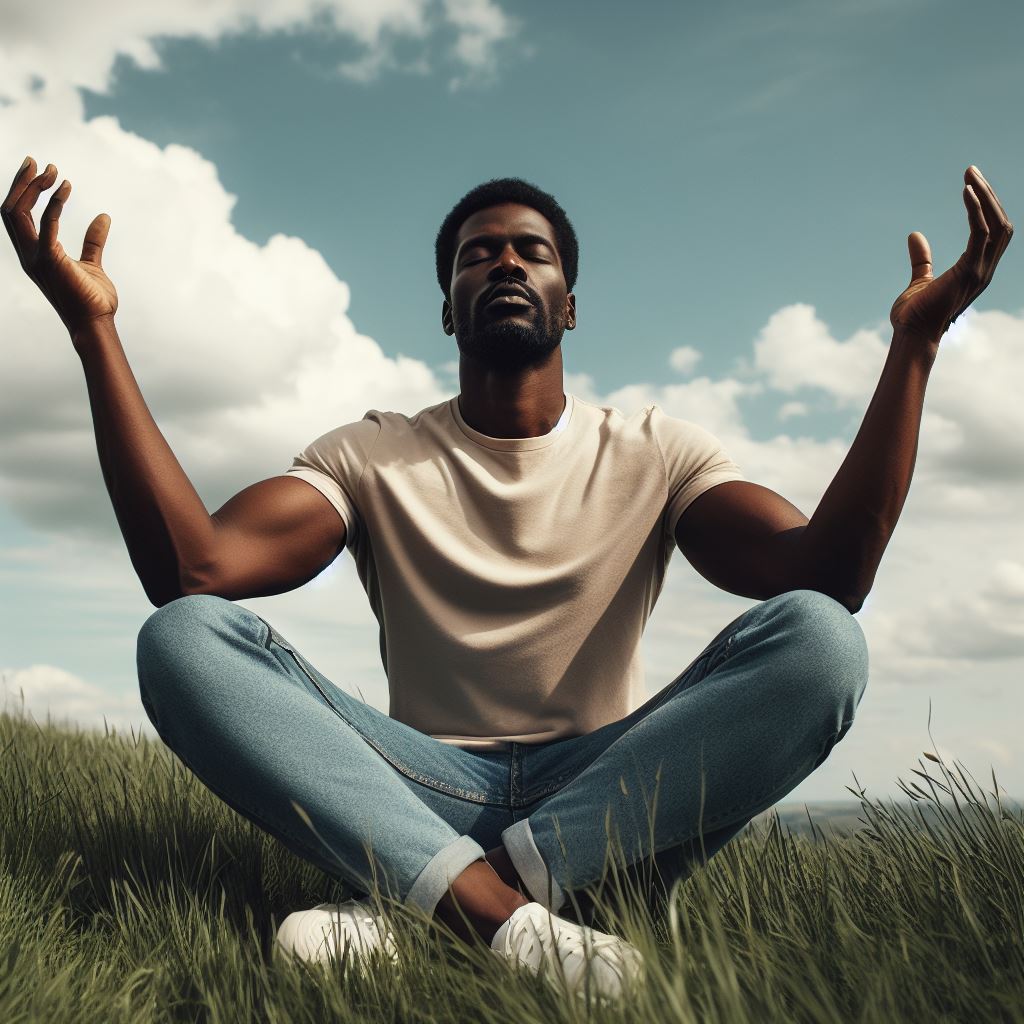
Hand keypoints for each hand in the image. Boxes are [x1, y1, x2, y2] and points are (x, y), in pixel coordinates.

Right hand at [2, 156, 117, 336]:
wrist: (97, 324)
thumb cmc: (94, 300)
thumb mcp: (93, 264)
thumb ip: (93, 240)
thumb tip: (103, 216)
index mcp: (33, 254)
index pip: (17, 216)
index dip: (23, 191)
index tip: (40, 170)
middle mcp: (28, 254)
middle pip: (11, 209)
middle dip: (23, 183)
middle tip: (40, 162)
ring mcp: (36, 258)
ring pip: (19, 213)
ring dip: (34, 187)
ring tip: (54, 170)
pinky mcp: (50, 261)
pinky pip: (47, 224)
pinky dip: (55, 203)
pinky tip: (67, 188)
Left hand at [890, 166, 1012, 344]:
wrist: (910, 336)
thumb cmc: (914, 316)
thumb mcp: (919, 281)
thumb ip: (922, 260)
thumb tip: (914, 235)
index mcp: (977, 270)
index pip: (994, 231)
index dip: (987, 207)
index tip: (971, 184)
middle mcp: (984, 269)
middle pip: (1001, 223)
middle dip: (990, 195)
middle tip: (971, 171)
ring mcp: (980, 271)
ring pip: (997, 225)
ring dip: (985, 197)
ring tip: (970, 175)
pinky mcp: (969, 272)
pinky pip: (980, 233)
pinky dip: (976, 210)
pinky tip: (965, 192)